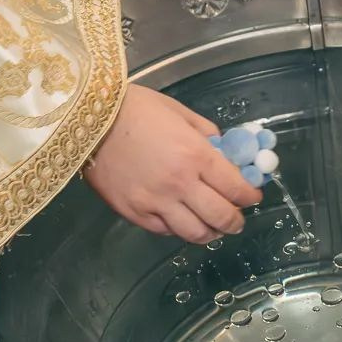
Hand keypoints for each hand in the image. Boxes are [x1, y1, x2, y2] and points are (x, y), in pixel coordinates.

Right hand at [83, 84, 262, 243]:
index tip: (252, 196)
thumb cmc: (135, 108)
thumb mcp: (179, 112)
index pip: (236, 187)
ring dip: (210, 233)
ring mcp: (156, 203)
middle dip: (235, 221)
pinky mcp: (134, 213)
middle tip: (237, 218)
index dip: (250, 195)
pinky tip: (181, 220)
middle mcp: (180, 184)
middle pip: (221, 217)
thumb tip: (220, 150)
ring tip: (212, 228)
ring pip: (194, 233)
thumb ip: (205, 134)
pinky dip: (178, 229)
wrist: (88, 118)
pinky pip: (164, 231)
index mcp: (195, 156)